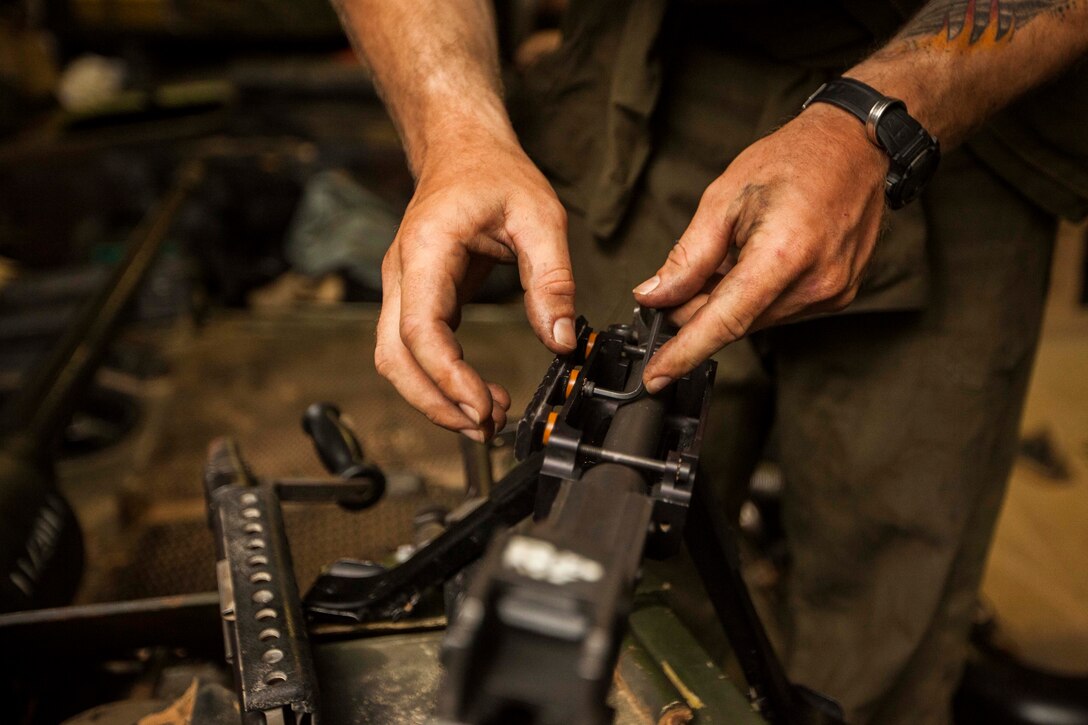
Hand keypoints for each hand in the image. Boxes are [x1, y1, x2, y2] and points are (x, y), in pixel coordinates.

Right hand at [375, 131, 575, 440]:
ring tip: (485, 419)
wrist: (462, 148)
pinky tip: (476, 395)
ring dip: (434, 398)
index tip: (482, 407)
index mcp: (427, 249)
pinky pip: (414, 350)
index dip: (448, 378)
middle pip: (396, 357)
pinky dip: (439, 381)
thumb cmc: (495, 173)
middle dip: (435, 403)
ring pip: (396, 360)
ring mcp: (403, 287)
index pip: (421, 329)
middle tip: (485, 428)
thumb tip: (563, 340)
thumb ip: (553, 280)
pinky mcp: (415, 298)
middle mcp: (402, 272)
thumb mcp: (541, 217)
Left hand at [634, 104, 887, 391]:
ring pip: (756, 319)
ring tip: (727, 255)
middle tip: (673, 287)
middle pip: (736, 322)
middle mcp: (813, 283)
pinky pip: (781, 310)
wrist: (857, 146)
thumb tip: (654, 296)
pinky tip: (754, 261)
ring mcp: (831, 293)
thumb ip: (688, 256)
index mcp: (782, 255)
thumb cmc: (792, 161)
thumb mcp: (724, 198)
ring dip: (728, 302)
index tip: (655, 377)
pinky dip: (756, 296)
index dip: (685, 353)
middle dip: (697, 313)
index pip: (724, 321)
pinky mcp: (839, 295)